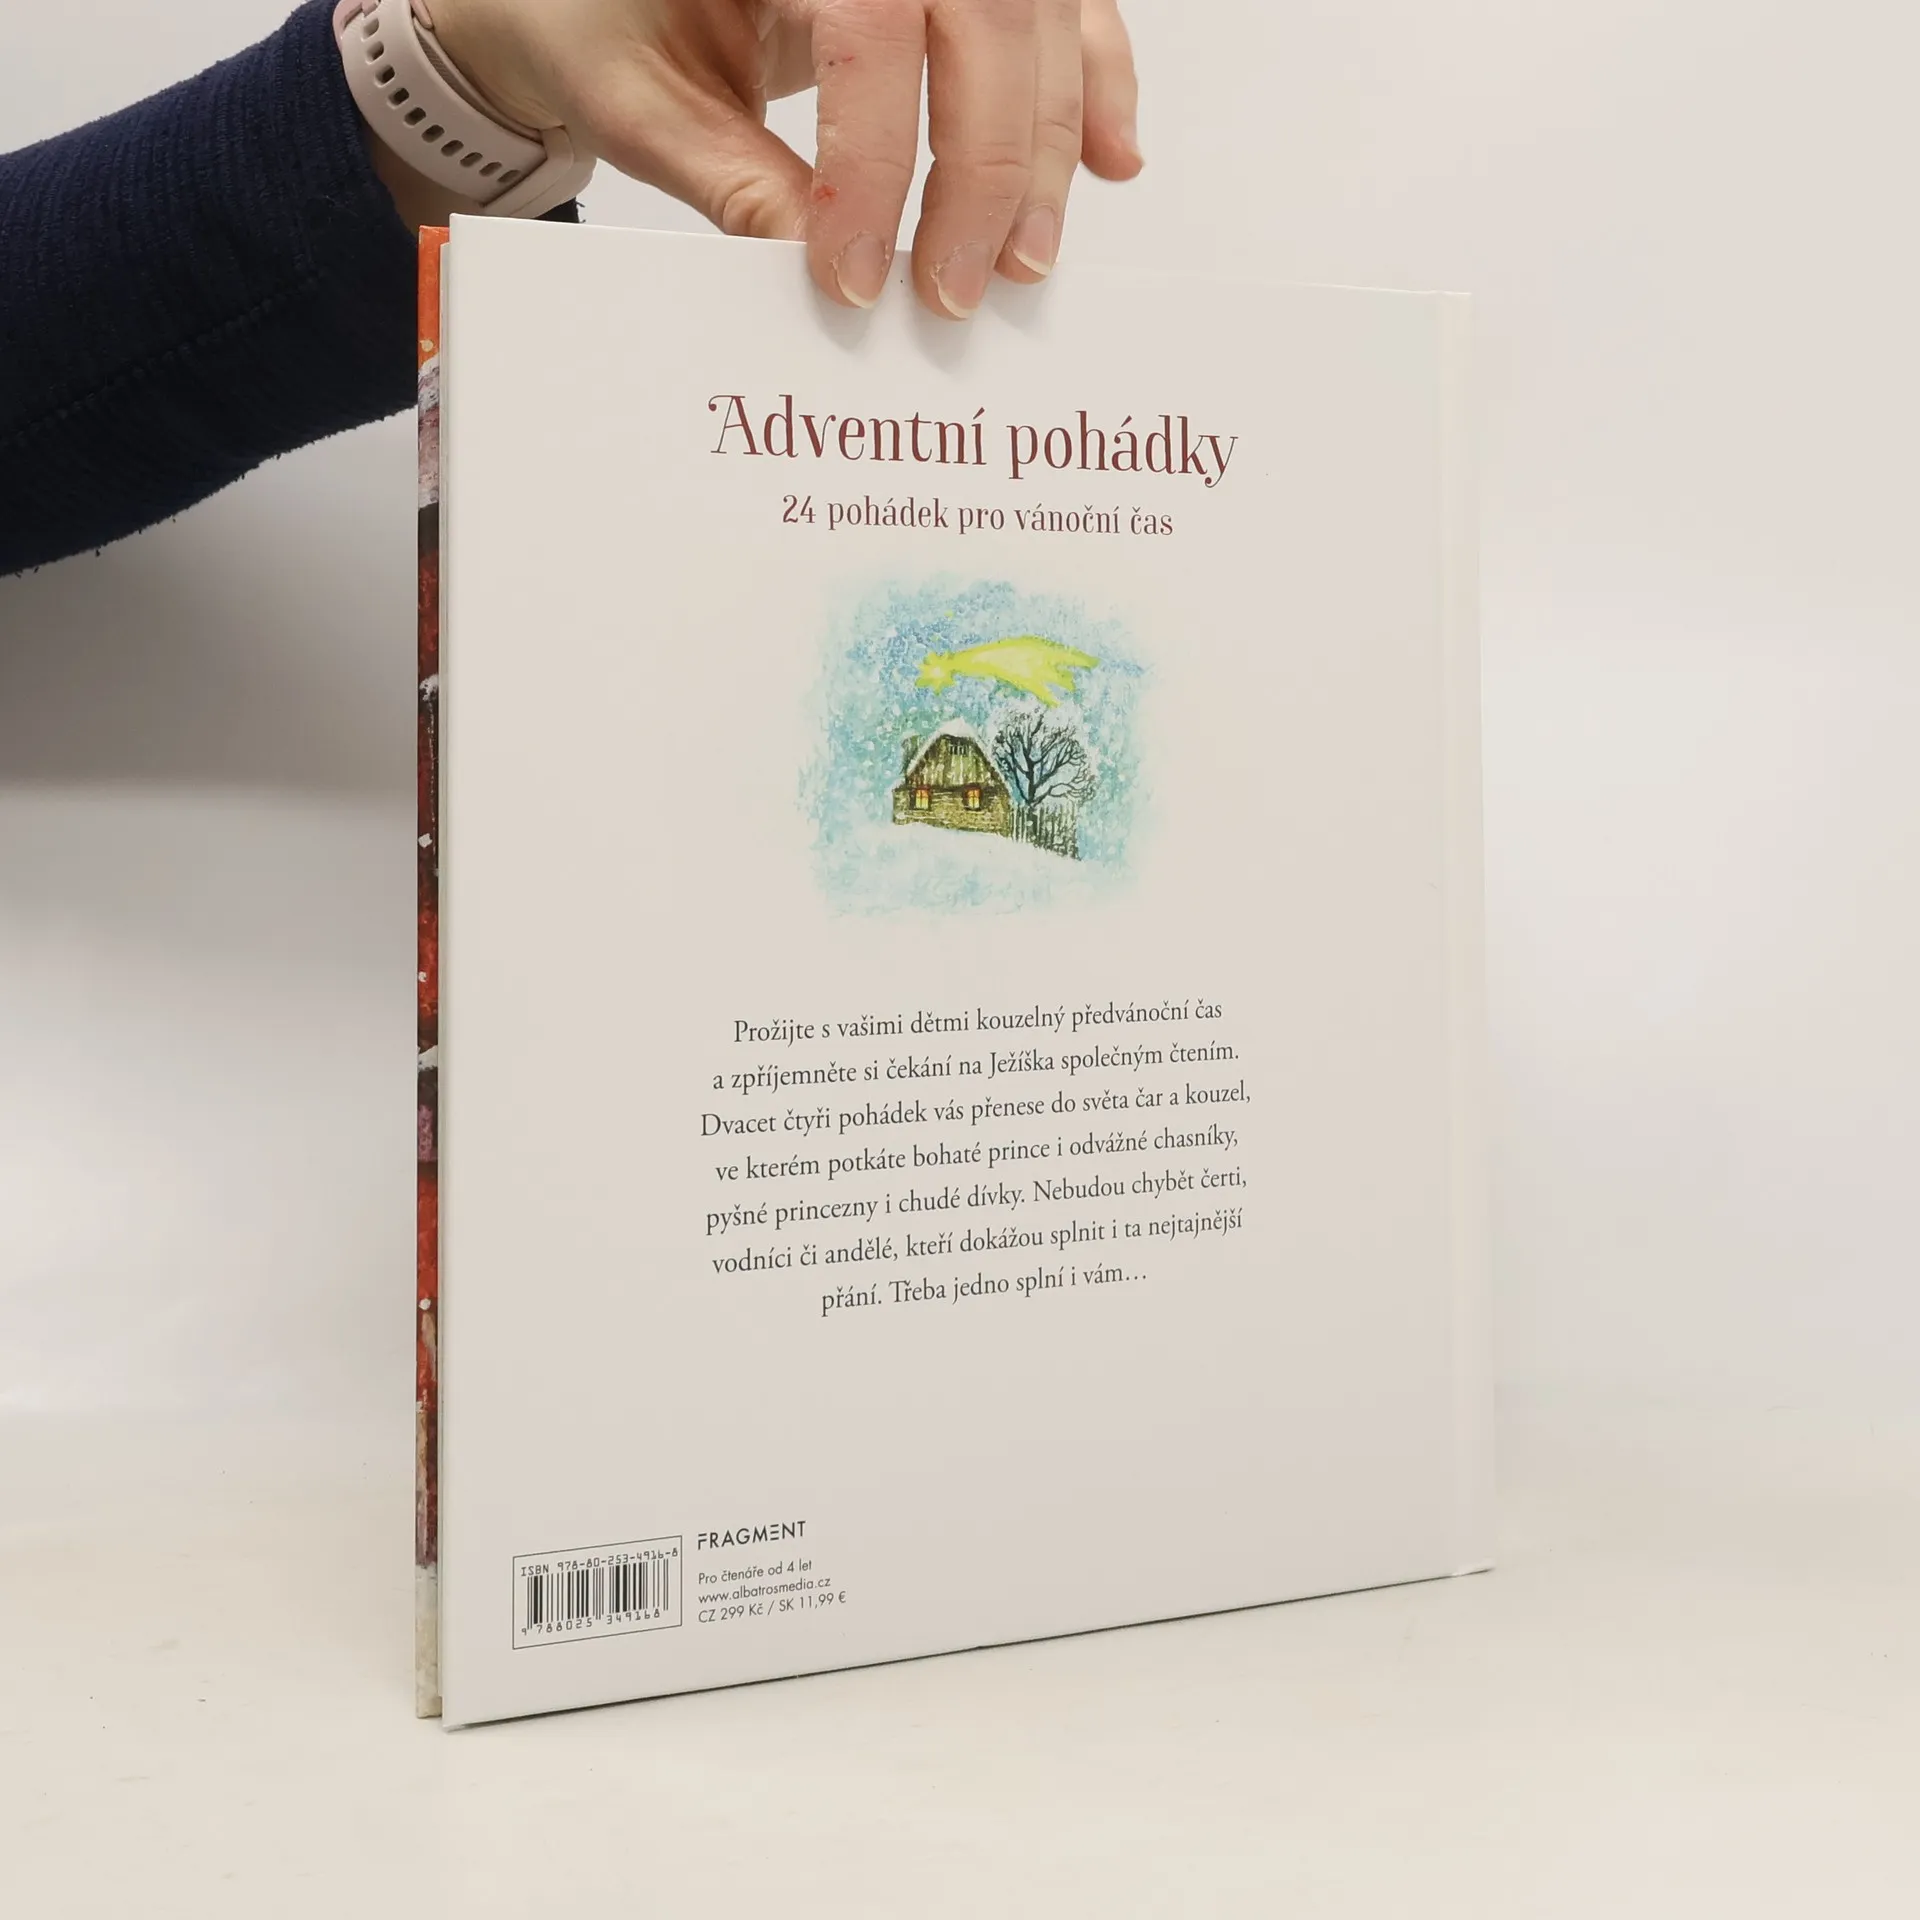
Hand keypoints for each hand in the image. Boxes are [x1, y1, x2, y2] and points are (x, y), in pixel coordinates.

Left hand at [424, 0, 1142, 318]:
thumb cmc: (599, 16)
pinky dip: (1094, 82)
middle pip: (985, 13)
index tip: (853, 276)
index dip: (874, 161)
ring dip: (1045, 147)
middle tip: (953, 292)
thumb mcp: (642, 101)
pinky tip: (1110, 163)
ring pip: (1039, 18)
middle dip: (982, 166)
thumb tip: (823, 273)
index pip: (868, 24)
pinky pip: (1065, 8)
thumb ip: (734, 182)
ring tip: (1022, 262)